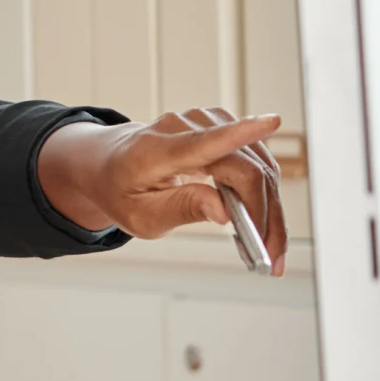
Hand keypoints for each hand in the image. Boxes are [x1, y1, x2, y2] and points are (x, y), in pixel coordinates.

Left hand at [36, 108, 288, 274]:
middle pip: (244, 167)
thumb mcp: (140, 215)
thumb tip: (224, 211)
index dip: (238, 133)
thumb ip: (180, 209)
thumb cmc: (122, 191)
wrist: (107, 164)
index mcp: (155, 151)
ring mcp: (204, 123)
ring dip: (271, 210)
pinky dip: (264, 194)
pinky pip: (255, 162)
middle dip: (265, 215)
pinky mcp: (220, 126)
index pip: (202, 141)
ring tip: (269, 249)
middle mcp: (183, 128)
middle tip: (272, 258)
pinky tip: (260, 223)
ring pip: (258, 166)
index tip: (269, 123)